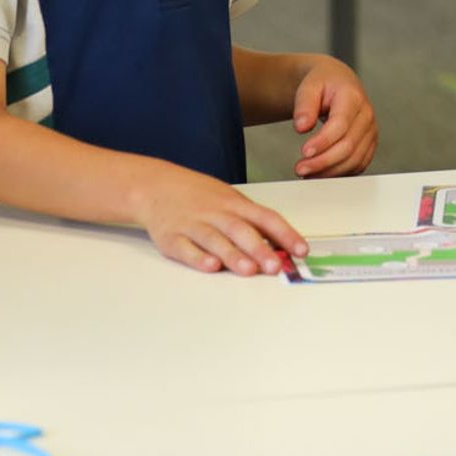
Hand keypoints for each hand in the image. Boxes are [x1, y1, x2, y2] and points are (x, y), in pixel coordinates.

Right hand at [130, 165, 306, 275]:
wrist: (154, 185)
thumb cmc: (198, 196)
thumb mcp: (228, 200)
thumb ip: (252, 222)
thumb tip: (281, 247)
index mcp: (234, 203)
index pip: (265, 217)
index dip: (285, 234)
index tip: (301, 250)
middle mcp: (215, 213)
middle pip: (240, 230)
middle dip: (259, 248)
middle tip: (275, 266)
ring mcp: (193, 225)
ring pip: (215, 240)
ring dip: (232, 255)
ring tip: (248, 270)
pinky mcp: (172, 238)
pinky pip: (186, 248)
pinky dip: (198, 258)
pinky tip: (211, 266)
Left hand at [290, 57, 377, 177]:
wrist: (338, 82)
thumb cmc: (324, 83)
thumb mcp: (309, 86)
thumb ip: (304, 105)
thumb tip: (301, 127)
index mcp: (353, 97)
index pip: (341, 124)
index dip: (323, 141)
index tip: (304, 152)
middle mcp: (366, 115)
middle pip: (348, 146)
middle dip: (323, 161)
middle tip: (300, 168)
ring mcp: (370, 131)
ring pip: (354, 159)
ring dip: (330, 171)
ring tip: (307, 174)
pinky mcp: (369, 144)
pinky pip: (358, 164)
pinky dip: (340, 173)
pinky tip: (321, 174)